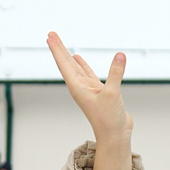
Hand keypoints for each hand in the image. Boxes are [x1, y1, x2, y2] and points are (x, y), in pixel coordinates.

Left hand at [46, 32, 131, 169]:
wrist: (115, 135)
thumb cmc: (109, 119)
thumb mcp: (112, 94)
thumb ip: (115, 74)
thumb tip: (120, 56)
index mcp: (77, 87)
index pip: (64, 64)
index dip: (57, 49)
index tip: (50, 37)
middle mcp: (80, 87)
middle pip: (66, 63)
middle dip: (59, 49)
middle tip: (51, 34)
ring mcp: (88, 89)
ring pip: (76, 68)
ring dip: (68, 56)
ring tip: (60, 44)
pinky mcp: (98, 92)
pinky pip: (87, 74)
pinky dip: (82, 65)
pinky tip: (78, 58)